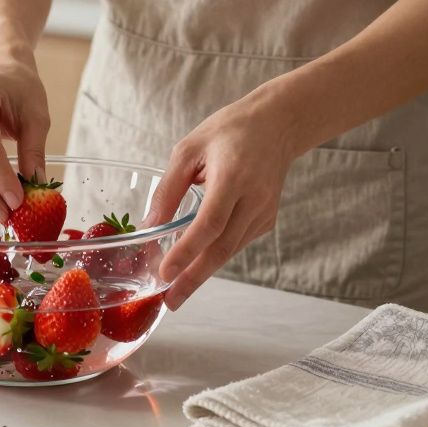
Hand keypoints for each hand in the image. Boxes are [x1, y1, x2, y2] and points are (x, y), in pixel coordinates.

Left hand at [144, 96, 298, 309]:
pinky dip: (215, 255)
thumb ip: (169, 188)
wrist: (278, 125)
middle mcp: (253, 199)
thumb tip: (150, 226)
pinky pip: (236, 243)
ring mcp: (264, 212)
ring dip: (202, 272)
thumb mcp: (189, 149)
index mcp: (233, 177)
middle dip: (193, 279)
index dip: (186, 251)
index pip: (209, 223)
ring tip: (175, 291)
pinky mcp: (267, 219)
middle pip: (222, 248)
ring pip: (229, 251)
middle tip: (170, 302)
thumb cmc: (228, 131)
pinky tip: (196, 265)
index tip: (165, 272)